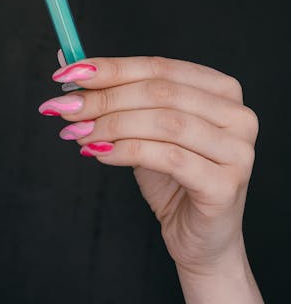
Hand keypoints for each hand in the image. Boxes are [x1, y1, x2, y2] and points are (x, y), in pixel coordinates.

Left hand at [39, 56, 257, 275]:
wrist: (199, 238)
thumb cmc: (173, 178)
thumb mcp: (142, 129)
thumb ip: (115, 95)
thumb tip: (70, 64)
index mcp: (222, 90)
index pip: (159, 67)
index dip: (110, 68)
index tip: (68, 74)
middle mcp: (237, 116)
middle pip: (160, 93)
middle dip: (105, 98)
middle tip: (66, 108)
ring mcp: (238, 151)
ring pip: (163, 122)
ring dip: (111, 125)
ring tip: (77, 134)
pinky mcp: (226, 184)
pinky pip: (168, 157)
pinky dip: (126, 151)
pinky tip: (99, 153)